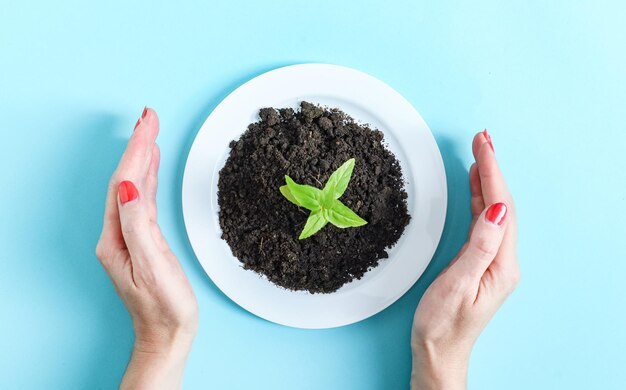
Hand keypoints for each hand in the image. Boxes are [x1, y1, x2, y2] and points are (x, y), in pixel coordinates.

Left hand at [96, 108, 197, 388]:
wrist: (168, 334)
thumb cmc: (164, 308)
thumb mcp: (152, 267)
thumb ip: (139, 225)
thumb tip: (130, 187)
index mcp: (116, 238)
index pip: (124, 182)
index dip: (137, 150)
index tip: (148, 124)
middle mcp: (118, 233)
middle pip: (125, 178)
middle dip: (137, 145)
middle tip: (150, 116)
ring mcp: (129, 236)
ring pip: (133, 185)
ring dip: (142, 156)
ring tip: (150, 131)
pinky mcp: (143, 239)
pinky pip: (142, 198)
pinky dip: (147, 176)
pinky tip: (151, 165)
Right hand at [410, 131, 519, 389]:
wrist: (438, 351)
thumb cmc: (442, 324)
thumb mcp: (458, 284)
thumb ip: (479, 245)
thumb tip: (498, 208)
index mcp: (501, 264)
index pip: (501, 207)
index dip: (491, 172)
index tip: (483, 145)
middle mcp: (503, 260)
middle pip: (502, 204)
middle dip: (491, 168)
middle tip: (482, 138)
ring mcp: (493, 260)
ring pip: (494, 210)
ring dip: (487, 179)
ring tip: (480, 152)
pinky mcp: (480, 261)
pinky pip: (484, 221)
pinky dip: (480, 198)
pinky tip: (475, 185)